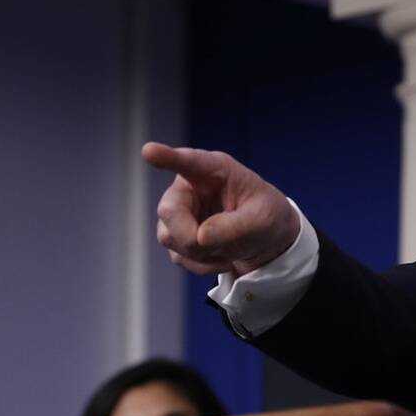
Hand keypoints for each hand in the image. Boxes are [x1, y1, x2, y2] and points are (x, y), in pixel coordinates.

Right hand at [142, 142, 299, 276]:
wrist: (266, 238)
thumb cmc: (266, 217)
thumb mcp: (262, 220)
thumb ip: (235, 227)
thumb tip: (200, 238)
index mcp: (214, 170)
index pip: (188, 161)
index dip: (167, 157)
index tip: (149, 151)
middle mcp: (190, 187)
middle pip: (169, 211)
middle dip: (190, 236)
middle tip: (215, 246)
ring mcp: (180, 211)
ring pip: (169, 237)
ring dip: (200, 253)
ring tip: (228, 250)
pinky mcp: (177, 235)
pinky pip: (178, 256)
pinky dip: (202, 264)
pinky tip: (222, 258)